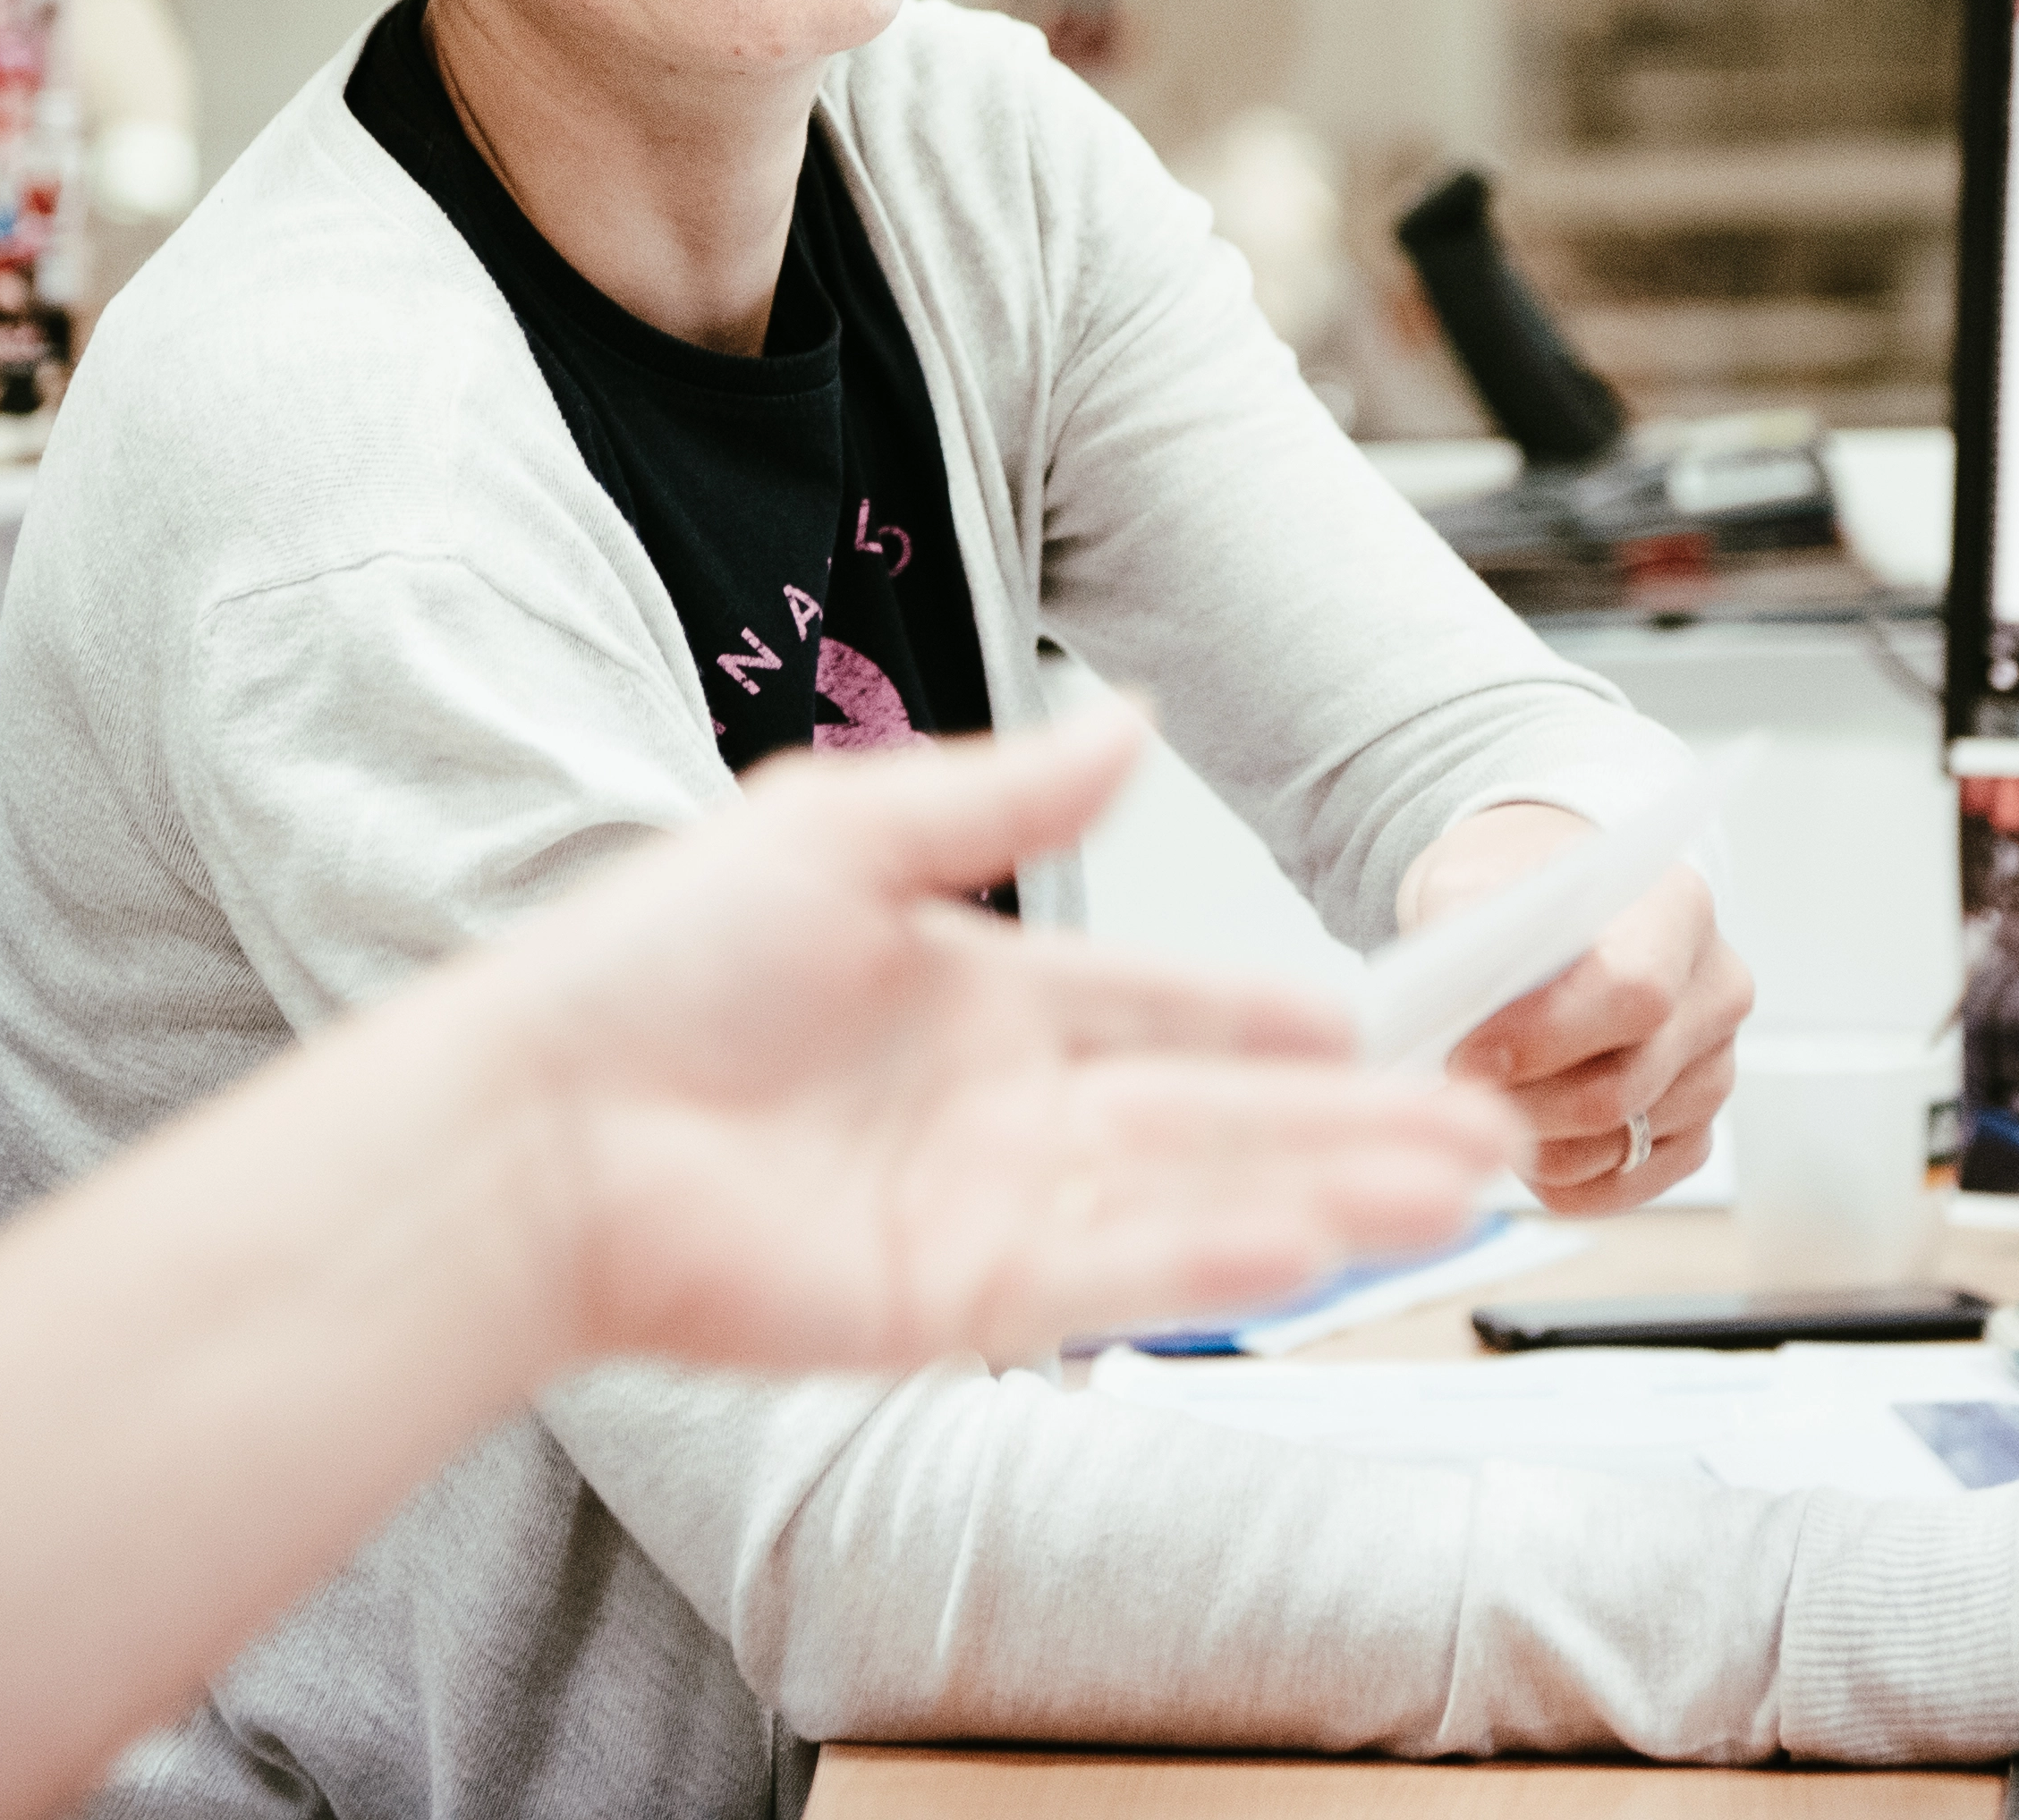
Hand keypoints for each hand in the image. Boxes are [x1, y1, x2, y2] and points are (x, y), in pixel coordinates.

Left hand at [492, 706, 1518, 1369]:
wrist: (532, 1119)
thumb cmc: (649, 962)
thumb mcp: (837, 829)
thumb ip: (1000, 793)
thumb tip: (1132, 717)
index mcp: (981, 993)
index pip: (1170, 1006)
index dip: (1277, 1020)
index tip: (1383, 1026)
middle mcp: (1002, 1108)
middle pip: (1217, 1116)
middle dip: (1356, 1126)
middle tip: (1486, 1132)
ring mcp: (986, 1210)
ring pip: (1196, 1202)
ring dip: (1329, 1197)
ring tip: (1458, 1193)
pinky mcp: (949, 1300)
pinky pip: (1114, 1277)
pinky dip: (1216, 1262)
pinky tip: (1315, 1244)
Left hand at [1395, 798, 1749, 1212]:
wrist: (1541, 915)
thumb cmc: (1513, 892)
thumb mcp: (1477, 878)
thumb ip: (1466, 922)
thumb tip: (1446, 984)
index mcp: (1676, 908)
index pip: (1632, 990)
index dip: (1547, 1036)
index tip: (1470, 1054)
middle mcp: (1715, 992)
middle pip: (1624, 1084)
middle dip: (1525, 1100)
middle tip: (1453, 1090)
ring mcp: (1712, 1068)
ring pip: (1619, 1142)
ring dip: (1533, 1139)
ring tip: (1480, 1100)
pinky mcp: (1695, 1131)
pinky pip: (1624, 1182)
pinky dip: (1557, 1174)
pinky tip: (1518, 1132)